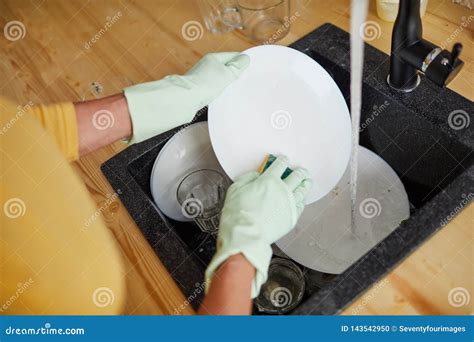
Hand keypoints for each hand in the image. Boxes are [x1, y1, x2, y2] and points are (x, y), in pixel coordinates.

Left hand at [123, 52, 248, 142]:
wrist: (185, 100)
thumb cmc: (205, 84)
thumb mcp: (227, 73)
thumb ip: (237, 66)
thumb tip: (245, 58)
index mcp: (214, 58)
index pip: (233, 55)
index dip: (243, 62)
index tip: (253, 69)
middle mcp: (206, 65)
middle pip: (226, 67)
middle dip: (235, 73)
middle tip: (246, 81)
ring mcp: (202, 77)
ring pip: (219, 78)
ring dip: (227, 83)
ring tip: (236, 90)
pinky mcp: (198, 89)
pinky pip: (213, 88)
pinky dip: (219, 91)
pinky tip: (222, 97)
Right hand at [205, 156, 311, 297]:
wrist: (245, 235)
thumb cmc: (238, 214)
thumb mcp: (235, 189)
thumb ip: (247, 178)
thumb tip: (255, 176)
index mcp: (269, 180)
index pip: (279, 166)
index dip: (283, 161)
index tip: (284, 160)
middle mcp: (283, 190)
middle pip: (296, 176)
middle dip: (299, 172)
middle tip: (301, 171)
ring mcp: (289, 204)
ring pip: (302, 190)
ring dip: (305, 184)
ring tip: (307, 182)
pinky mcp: (292, 218)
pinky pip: (301, 206)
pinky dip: (302, 200)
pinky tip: (302, 199)